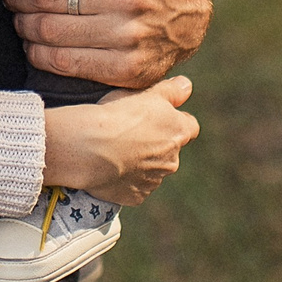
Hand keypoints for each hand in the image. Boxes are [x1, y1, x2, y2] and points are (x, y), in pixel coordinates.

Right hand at [40, 76, 198, 203]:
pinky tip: (109, 168)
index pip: (190, 127)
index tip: (157, 117)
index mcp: (178, 132)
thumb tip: (186, 86)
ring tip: (114, 151)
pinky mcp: (135, 196)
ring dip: (140, 162)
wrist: (91, 148)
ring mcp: (154, 181)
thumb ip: (171, 90)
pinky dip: (125, 179)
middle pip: (169, 151)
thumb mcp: (147, 92)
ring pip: (152, 170)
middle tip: (129, 133)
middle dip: (155, 144)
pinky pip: (134, 187)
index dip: (175, 121)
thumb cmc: (119, 115)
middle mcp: (172, 160)